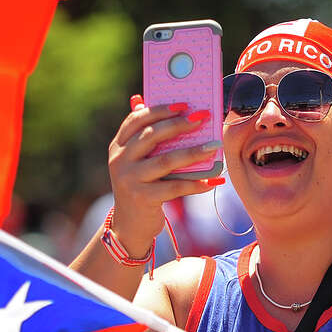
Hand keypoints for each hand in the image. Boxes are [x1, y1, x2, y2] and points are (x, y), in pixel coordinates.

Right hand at [105, 94, 223, 254]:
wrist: (129, 226)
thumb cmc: (140, 187)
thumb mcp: (137, 163)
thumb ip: (148, 140)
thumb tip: (174, 113)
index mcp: (118, 146)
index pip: (136, 120)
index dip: (160, 109)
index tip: (184, 104)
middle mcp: (120, 161)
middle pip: (151, 136)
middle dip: (179, 124)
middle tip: (202, 118)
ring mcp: (129, 180)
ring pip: (166, 160)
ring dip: (193, 152)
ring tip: (214, 146)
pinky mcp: (142, 198)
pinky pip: (174, 187)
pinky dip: (195, 183)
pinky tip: (212, 180)